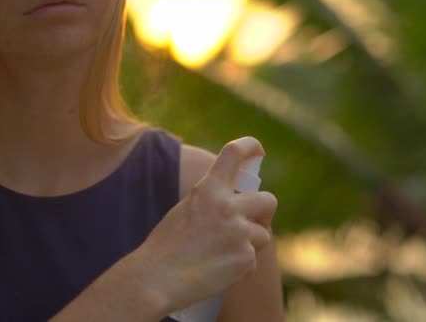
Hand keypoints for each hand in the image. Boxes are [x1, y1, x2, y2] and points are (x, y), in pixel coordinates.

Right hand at [133, 137, 277, 312]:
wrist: (157, 278)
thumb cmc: (166, 246)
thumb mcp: (186, 210)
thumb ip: (213, 201)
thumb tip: (239, 203)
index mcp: (208, 189)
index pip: (233, 153)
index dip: (250, 146)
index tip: (258, 150)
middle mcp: (227, 206)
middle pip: (268, 200)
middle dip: (264, 212)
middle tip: (252, 222)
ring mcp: (239, 232)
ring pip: (264, 234)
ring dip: (251, 243)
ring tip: (223, 253)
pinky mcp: (246, 257)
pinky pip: (253, 259)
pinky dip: (241, 267)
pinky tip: (218, 270)